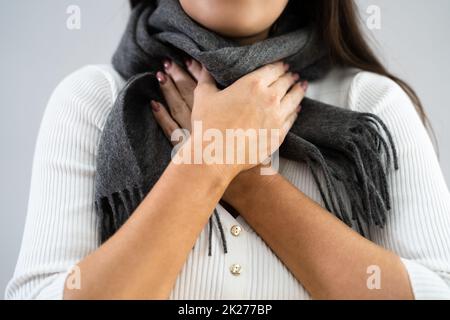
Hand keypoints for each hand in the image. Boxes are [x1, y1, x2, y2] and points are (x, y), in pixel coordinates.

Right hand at [151, 58, 307, 176]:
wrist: (215, 155)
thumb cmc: (207, 125)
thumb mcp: (203, 96)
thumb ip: (206, 77)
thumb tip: (204, 66)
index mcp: (253, 84)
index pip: (273, 69)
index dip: (280, 66)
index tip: (284, 65)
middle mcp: (269, 98)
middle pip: (286, 83)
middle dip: (290, 77)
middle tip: (293, 75)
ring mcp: (277, 117)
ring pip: (294, 99)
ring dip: (299, 91)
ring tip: (302, 87)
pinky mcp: (278, 135)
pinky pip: (291, 119)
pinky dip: (295, 111)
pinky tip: (297, 109)